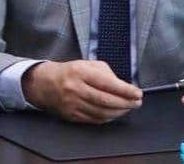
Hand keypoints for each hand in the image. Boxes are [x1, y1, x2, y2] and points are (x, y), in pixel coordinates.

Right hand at [22, 60, 141, 123]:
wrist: (46, 84)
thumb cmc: (71, 72)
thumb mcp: (87, 64)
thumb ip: (106, 73)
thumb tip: (123, 86)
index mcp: (81, 72)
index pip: (107, 83)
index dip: (125, 90)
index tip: (138, 93)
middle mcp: (75, 88)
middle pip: (106, 100)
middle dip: (125, 103)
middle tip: (137, 102)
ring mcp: (72, 104)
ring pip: (101, 112)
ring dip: (118, 112)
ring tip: (128, 108)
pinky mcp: (71, 115)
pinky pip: (93, 119)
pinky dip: (107, 118)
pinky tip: (115, 114)